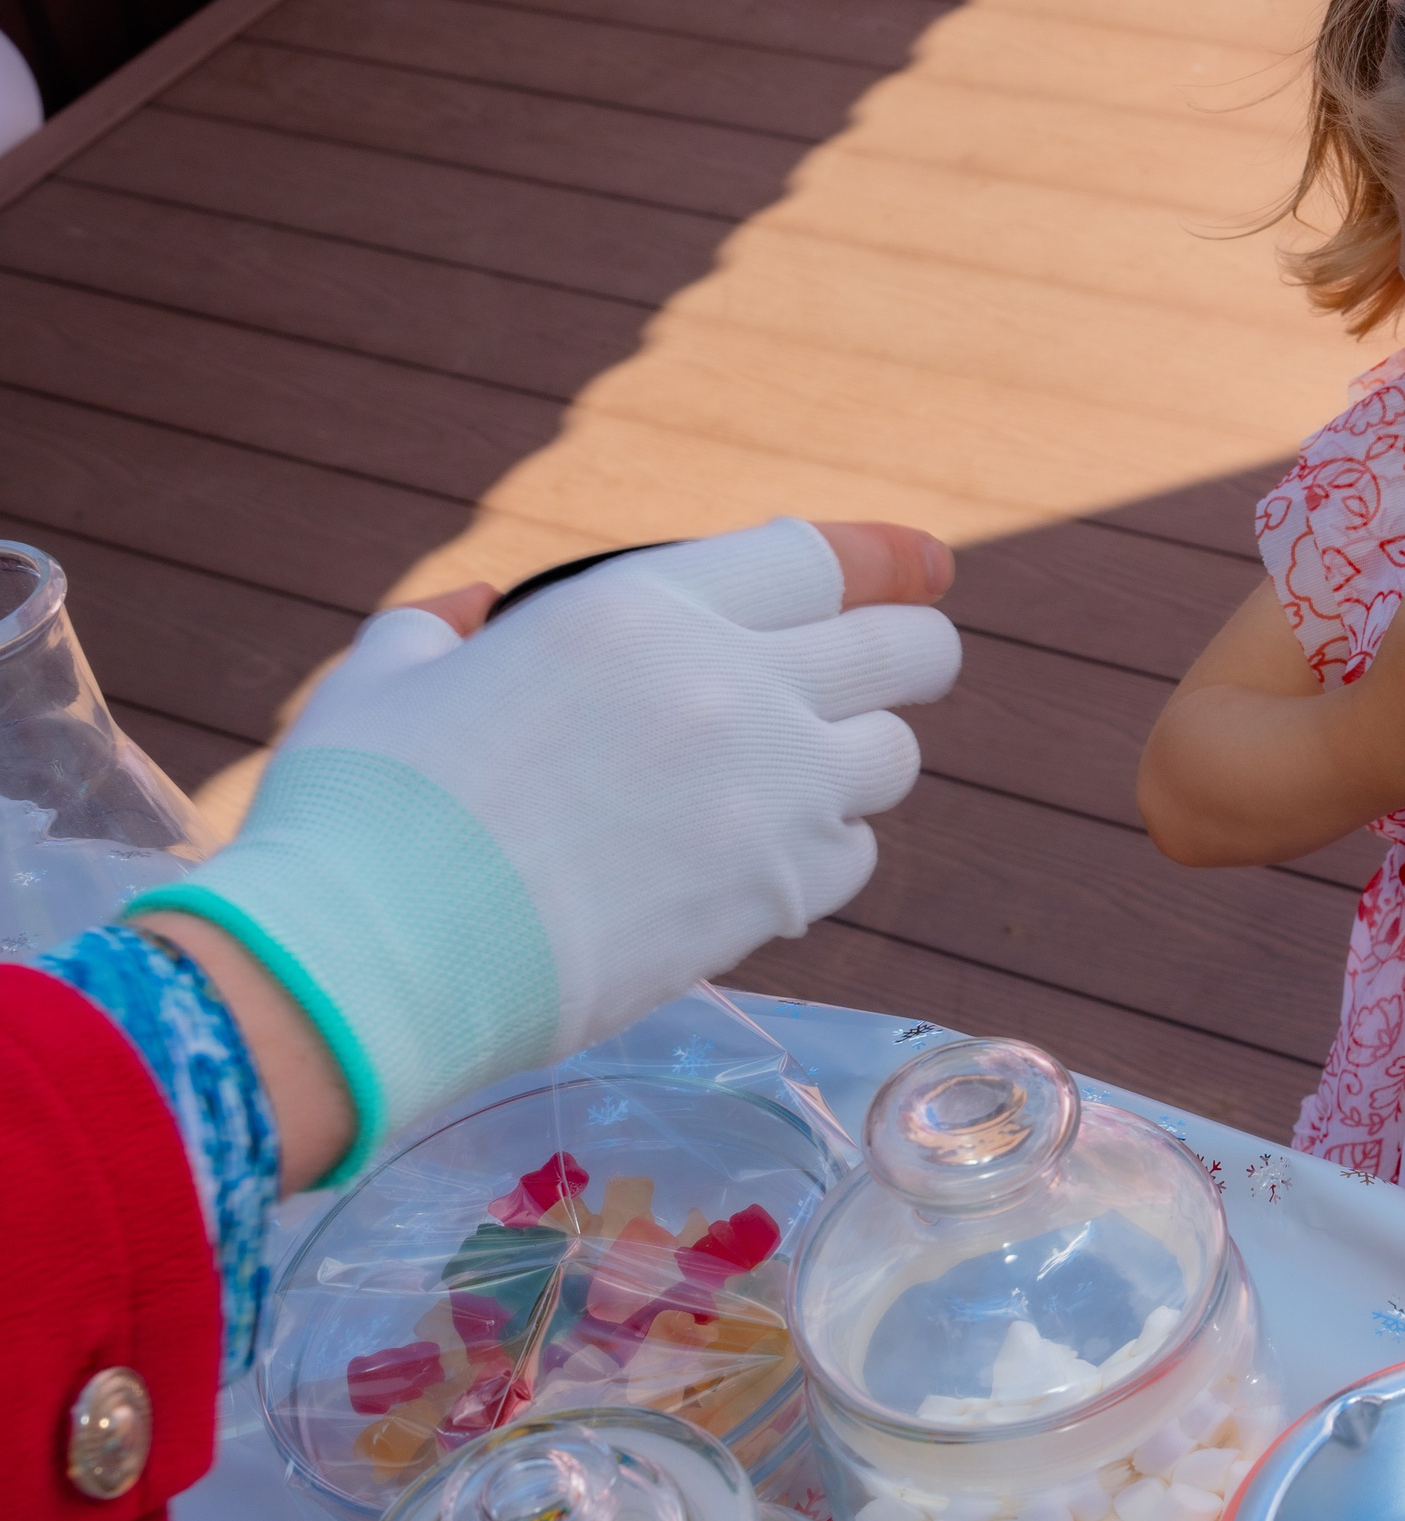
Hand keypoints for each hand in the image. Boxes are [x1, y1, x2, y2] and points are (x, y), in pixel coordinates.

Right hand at [131, 518, 961, 1177]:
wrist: (372, 963)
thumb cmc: (361, 814)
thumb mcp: (388, 676)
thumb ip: (446, 630)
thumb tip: (469, 615)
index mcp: (640, 607)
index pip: (813, 557)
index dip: (882, 558)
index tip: (929, 564)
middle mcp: (732, 685)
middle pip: (904, 647)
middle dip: (914, 653)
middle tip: (900, 673)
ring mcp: (767, 794)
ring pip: (891, 757)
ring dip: (855, 764)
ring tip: (795, 785)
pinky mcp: (774, 895)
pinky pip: (853, 859)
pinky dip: (821, 859)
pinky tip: (759, 870)